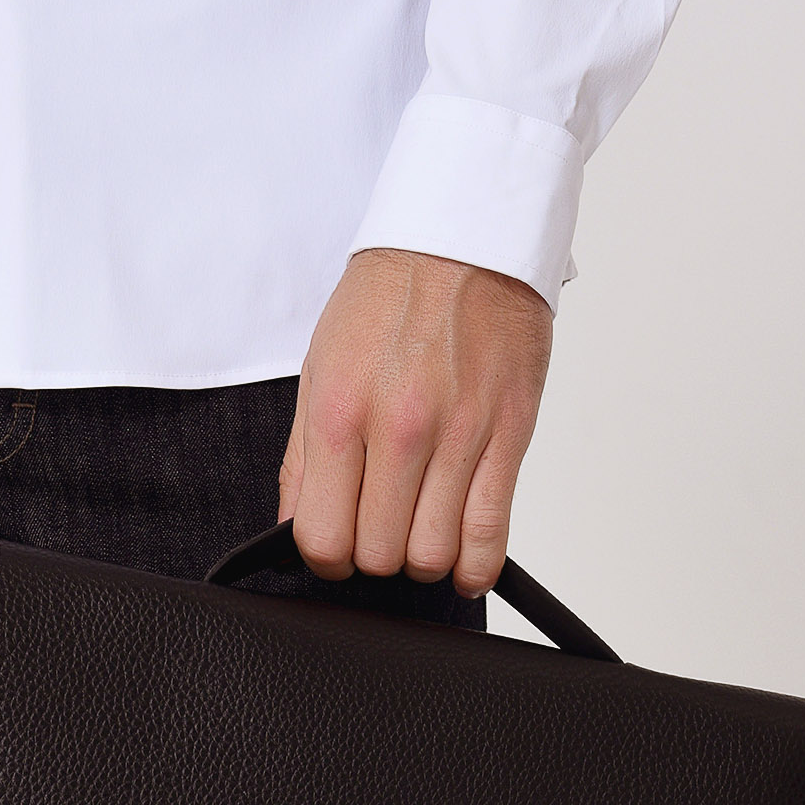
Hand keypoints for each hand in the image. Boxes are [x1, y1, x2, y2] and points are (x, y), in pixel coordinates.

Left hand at [279, 249, 553, 596]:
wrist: (463, 235)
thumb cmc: (390, 298)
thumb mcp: (321, 366)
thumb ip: (304, 457)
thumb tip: (295, 529)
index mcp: (341, 410)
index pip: (322, 537)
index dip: (325, 558)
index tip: (336, 546)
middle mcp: (399, 426)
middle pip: (379, 555)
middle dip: (374, 556)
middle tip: (380, 525)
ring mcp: (459, 434)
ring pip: (433, 555)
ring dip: (422, 559)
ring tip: (419, 528)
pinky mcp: (509, 435)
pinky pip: (489, 537)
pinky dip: (472, 568)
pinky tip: (460, 563)